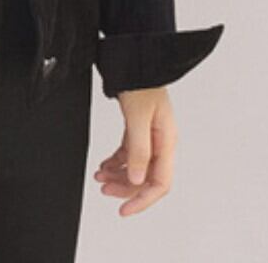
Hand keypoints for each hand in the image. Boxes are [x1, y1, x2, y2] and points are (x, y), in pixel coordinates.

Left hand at [94, 86, 175, 215]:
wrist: (135, 57)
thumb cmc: (141, 79)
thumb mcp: (138, 116)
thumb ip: (139, 148)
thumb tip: (138, 178)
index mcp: (167, 140)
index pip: (160, 182)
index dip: (142, 200)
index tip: (125, 209)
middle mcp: (161, 140)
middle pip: (147, 177)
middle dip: (125, 187)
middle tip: (104, 190)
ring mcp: (150, 134)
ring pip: (136, 165)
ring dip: (118, 174)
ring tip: (100, 177)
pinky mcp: (139, 126)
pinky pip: (129, 151)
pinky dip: (116, 160)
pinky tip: (105, 164)